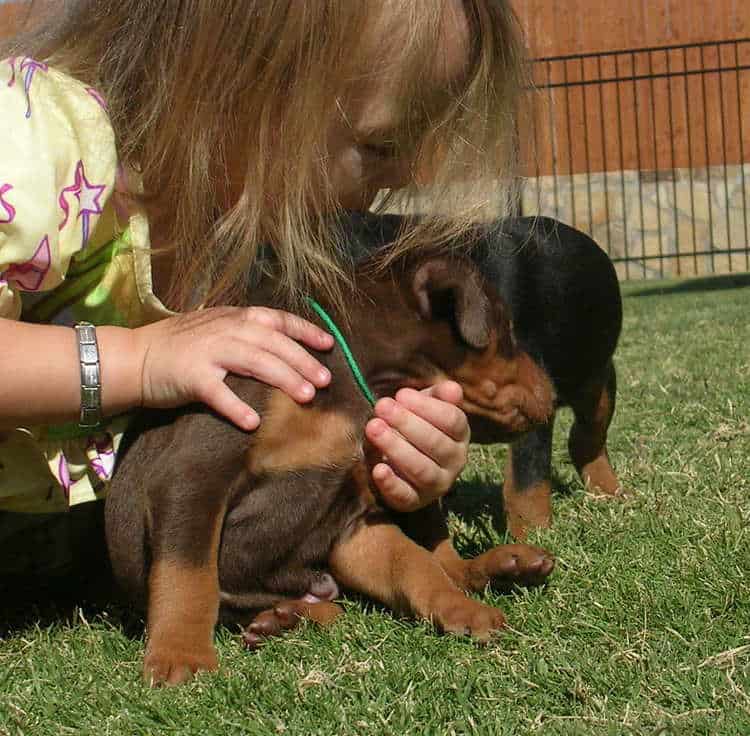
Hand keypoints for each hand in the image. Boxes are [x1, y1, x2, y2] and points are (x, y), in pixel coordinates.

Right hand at [133, 307, 332, 429]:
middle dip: (303, 361)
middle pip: (274, 343)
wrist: (135, 356)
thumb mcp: (217, 329)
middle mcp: (226, 329)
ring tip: (306, 396)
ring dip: (283, 378)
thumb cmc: (181, 346)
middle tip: (325, 381)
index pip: (279, 320)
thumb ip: (247, 334)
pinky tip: (254, 423)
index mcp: (236, 318)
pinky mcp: (191, 376)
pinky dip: (237, 407)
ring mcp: (208, 351)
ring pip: (255, 362)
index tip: (329, 345)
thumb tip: (287, 349)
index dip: (306, 331)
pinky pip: (218, 393)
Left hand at [364, 381, 469, 511]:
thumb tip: (453, 389)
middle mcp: (455, 461)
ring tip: (373, 428)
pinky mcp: (415, 501)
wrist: (401, 462)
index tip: (401, 394)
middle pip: (436, 443)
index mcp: (460, 435)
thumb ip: (438, 395)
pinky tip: (377, 469)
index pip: (452, 420)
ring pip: (422, 470)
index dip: (427, 406)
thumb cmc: (415, 426)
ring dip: (396, 448)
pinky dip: (391, 484)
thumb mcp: (426, 406)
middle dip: (407, 423)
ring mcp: (437, 484)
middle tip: (381, 406)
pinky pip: (405, 496)